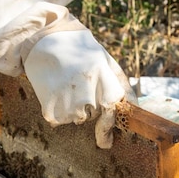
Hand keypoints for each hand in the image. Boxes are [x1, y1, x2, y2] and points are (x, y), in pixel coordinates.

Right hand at [23, 30, 134, 148]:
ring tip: (64, 86)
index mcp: (102, 75)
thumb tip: (135, 107)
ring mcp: (67, 97)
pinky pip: (57, 119)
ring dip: (71, 110)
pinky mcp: (49, 104)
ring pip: (75, 119)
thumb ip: (120, 84)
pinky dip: (56, 111)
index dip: (108, 124)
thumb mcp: (103, 59)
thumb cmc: (79, 49)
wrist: (42, 37)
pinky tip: (53, 92)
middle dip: (87, 108)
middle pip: (92, 115)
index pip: (111, 108)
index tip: (106, 140)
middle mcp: (86, 88)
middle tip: (76, 88)